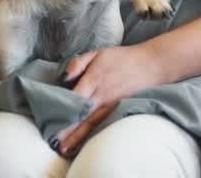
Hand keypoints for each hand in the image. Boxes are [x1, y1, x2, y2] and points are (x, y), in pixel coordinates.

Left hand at [51, 43, 168, 154]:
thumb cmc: (123, 58)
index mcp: (94, 79)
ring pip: (91, 123)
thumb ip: (79, 62)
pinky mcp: (117, 109)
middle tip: (54, 140)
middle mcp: (101, 95)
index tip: (50, 117)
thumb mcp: (99, 53)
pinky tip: (83, 141)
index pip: (74, 97)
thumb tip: (65, 76)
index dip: (62, 108)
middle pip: (81, 114)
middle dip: (67, 128)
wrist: (150, 65)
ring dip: (77, 136)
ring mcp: (110, 104)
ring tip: (65, 147)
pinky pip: (101, 123)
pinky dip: (91, 133)